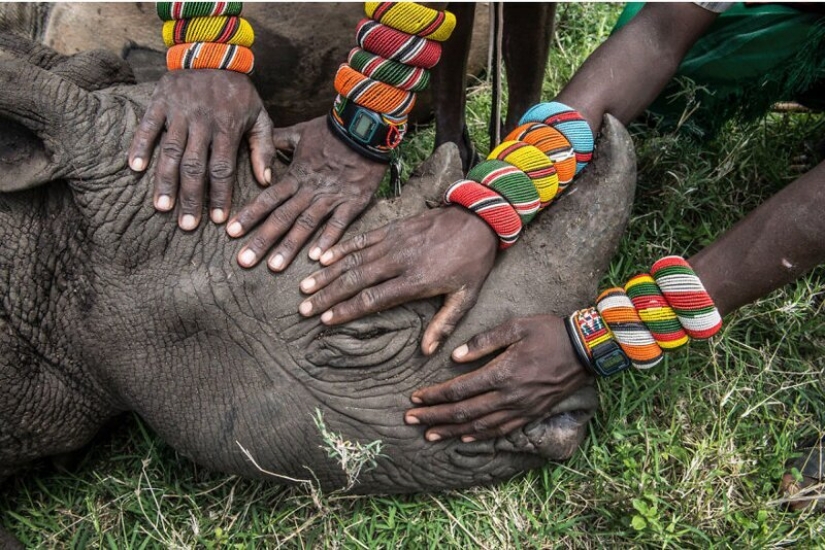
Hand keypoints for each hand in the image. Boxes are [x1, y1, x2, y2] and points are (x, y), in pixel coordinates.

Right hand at [128, 70, 274, 229]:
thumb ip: (263, 148)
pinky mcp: (160, 100)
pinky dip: (140, 146)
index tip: (219, 220)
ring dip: (165, 181)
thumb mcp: (259, 115)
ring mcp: (179, 111)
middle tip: (187, 225)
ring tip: (162, 207)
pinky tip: (136, 169)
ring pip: (170, 151)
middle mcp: (202, 121)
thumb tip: (266, 181)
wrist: (214, 51)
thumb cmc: (238, 92)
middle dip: (192, 197)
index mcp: (227, 127)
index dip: (220, 195)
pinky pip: (148, 126)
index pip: (223, 168)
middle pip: (195, 166)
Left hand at [226, 116, 387, 271]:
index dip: (249, 216)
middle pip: (281, 218)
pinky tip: (318, 259)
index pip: (267, 199)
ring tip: (274, 267)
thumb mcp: (301, 131)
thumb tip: (261, 142)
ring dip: (289, 247)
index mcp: (296, 175)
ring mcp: (331, 198)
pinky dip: (328, 240)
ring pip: (306, 225)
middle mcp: (309, 190)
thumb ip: (279, 140)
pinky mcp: (353, 202)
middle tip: (244, 261)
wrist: (365, 127)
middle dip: (261, 240)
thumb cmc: (333, 129)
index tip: (231, 232)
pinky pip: (339, 224)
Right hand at [298, 207, 497, 354]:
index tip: (326, 319)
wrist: (480, 219)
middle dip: (327, 295)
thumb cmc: (473, 262)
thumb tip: (427, 352)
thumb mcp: (466, 296)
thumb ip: (444, 324)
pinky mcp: (393, 227)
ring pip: (353, 259)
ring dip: (327, 273)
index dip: (347, 310)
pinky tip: (322, 257)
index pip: (373, 298)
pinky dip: (341, 248)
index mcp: (416, 280)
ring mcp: (394, 241)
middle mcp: (399, 260)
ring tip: (305, 287)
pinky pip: (362, 239)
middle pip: (355, 280)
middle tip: (304, 308)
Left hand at [404, 315, 591, 441]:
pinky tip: (464, 438)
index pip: (459, 390)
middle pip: (463, 412)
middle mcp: (509, 397)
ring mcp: (521, 409)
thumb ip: (484, 342)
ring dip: (451, 431)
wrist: (586, 350)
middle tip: (410, 420)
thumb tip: (455, 357)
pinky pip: (501, 431)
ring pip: (479, 426)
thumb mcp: (516, 326)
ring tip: (429, 435)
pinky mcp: (531, 414)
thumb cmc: (549, 332)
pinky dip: (479, 436)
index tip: (415, 398)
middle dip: (434, 417)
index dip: (435, 396)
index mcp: (502, 373)